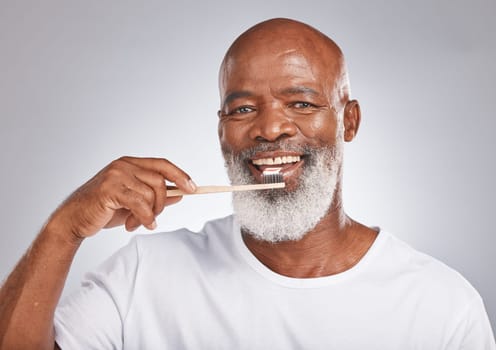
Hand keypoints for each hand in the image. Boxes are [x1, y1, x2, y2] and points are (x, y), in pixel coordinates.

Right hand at [47, 156, 195, 240]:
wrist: (74, 219)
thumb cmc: (104, 210)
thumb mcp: (134, 203)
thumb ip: (155, 197)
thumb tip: (181, 195)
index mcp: (130, 164)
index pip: (162, 164)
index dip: (180, 175)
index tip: (194, 188)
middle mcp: (124, 165)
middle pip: (160, 181)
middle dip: (162, 203)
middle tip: (152, 218)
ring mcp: (116, 175)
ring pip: (151, 194)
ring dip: (149, 214)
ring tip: (135, 223)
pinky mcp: (110, 189)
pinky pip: (139, 204)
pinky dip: (144, 217)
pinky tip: (136, 225)